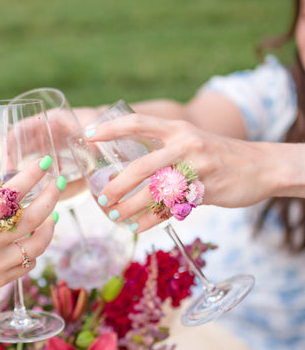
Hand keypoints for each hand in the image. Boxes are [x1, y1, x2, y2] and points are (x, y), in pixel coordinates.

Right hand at [0, 157, 60, 312]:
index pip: (14, 190)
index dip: (33, 173)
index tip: (46, 161)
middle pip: (37, 214)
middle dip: (52, 195)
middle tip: (59, 182)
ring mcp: (3, 261)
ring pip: (40, 242)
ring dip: (50, 226)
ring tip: (53, 214)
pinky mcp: (4, 278)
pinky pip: (29, 263)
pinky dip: (35, 251)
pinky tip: (33, 242)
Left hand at [87, 113, 280, 230]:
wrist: (262, 167)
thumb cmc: (219, 156)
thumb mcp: (192, 142)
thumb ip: (164, 149)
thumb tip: (128, 167)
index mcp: (177, 129)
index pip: (138, 123)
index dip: (110, 128)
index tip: (87, 135)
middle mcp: (186, 144)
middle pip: (141, 166)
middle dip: (116, 185)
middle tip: (101, 197)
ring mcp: (197, 168)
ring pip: (155, 192)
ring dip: (130, 207)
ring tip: (115, 216)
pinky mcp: (207, 190)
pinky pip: (172, 208)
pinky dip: (151, 220)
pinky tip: (137, 226)